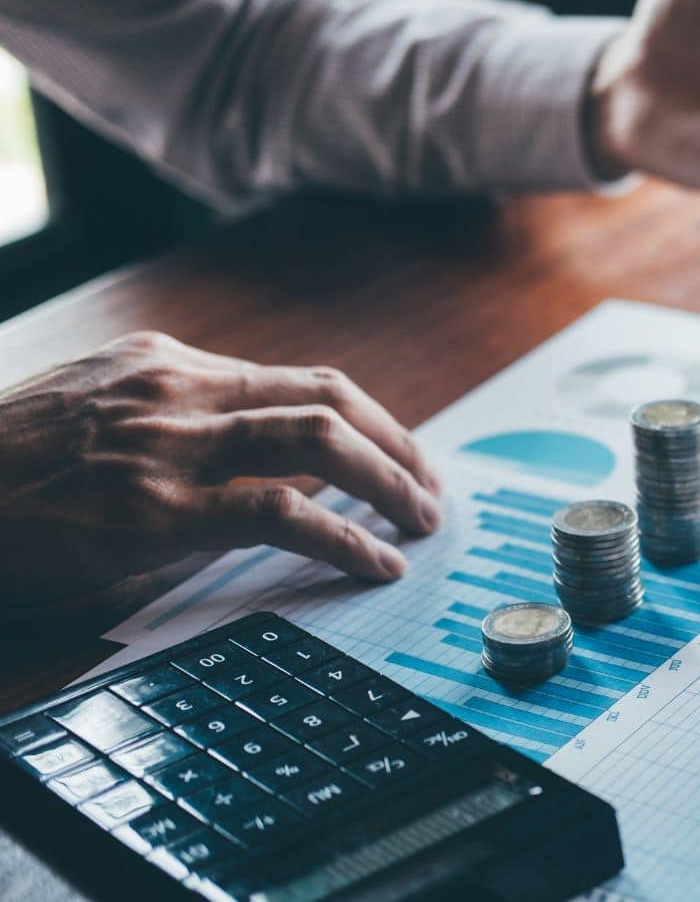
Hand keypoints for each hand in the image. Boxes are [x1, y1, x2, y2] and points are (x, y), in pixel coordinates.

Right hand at [0, 333, 442, 606]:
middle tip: (431, 490)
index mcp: (166, 363)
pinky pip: (279, 512)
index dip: (369, 419)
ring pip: (317, 441)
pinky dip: (344, 536)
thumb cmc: (0, 461)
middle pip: (327, 399)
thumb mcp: (89, 409)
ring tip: (422, 520)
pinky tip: (375, 561)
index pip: (299, 380)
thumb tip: (253, 462)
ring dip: (389, 481)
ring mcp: (168, 446)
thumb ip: (169, 420)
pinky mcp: (154, 509)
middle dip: (398, 445)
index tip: (403, 454)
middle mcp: (178, 391)